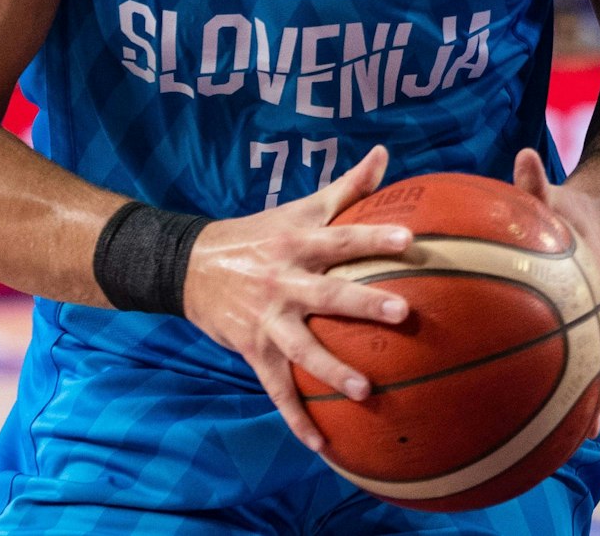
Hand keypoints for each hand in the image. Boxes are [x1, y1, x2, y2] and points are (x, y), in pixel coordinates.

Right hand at [181, 144, 414, 452]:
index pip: (343, 238)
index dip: (374, 236)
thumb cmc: (260, 233)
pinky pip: (277, 389)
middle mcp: (284, 281)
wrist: (190, 266)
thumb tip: (383, 154)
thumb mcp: (299, 207)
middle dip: (364, 305)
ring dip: (333, 370)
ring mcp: (268, 320)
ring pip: (302, 349)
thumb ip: (347, 187)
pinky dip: (297, 418)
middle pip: (328, 294)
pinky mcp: (254, 350)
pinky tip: (323, 444)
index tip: (410, 238)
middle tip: (403, 312)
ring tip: (365, 390)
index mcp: (299, 243)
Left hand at [512, 148, 599, 438]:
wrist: (581, 217)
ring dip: (579, 402)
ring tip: (568, 443)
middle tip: (597, 425)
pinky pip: (556, 364)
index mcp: (593, 281)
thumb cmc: (559, 206)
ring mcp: (580, 323)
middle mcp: (592, 309)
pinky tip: (521, 424)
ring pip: (583, 369)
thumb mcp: (549, 193)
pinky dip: (547, 392)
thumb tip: (523, 155)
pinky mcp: (562, 331)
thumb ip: (535, 181)